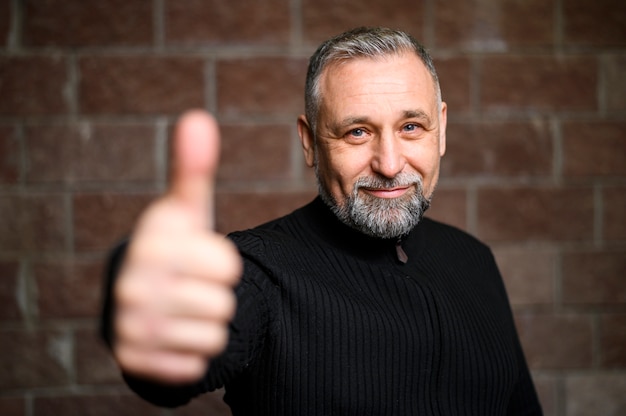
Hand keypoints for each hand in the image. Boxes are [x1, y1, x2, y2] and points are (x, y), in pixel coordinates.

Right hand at [113, 110, 241, 383]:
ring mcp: (131, 325)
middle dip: (216, 296)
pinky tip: (175, 336)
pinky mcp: (135, 361)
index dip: (222, 263)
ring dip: (207, 325)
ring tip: (183, 309)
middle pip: (224, 303)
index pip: (229, 265)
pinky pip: (197, 364)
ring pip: (215, 334)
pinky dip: (193, 353)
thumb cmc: (172, 250)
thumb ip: (193, 170)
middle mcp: (133, 285)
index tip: (198, 257)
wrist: (136, 301)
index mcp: (152, 244)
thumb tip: (198, 118)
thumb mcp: (185, 212)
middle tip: (191, 287)